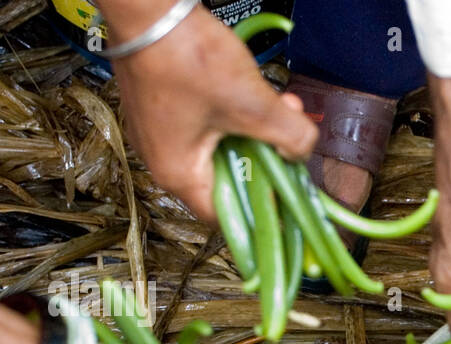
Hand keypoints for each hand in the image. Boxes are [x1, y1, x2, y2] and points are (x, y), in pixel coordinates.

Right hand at [107, 4, 314, 219]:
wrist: (147, 7)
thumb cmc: (187, 58)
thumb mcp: (253, 104)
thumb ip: (289, 137)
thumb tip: (303, 152)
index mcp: (179, 175)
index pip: (228, 217)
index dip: (263, 210)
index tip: (290, 198)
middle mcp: (163, 161)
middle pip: (229, 178)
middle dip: (267, 157)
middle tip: (291, 137)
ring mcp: (161, 133)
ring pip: (222, 147)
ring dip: (256, 131)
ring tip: (281, 107)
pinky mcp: (164, 108)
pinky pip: (208, 124)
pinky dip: (235, 114)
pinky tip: (255, 92)